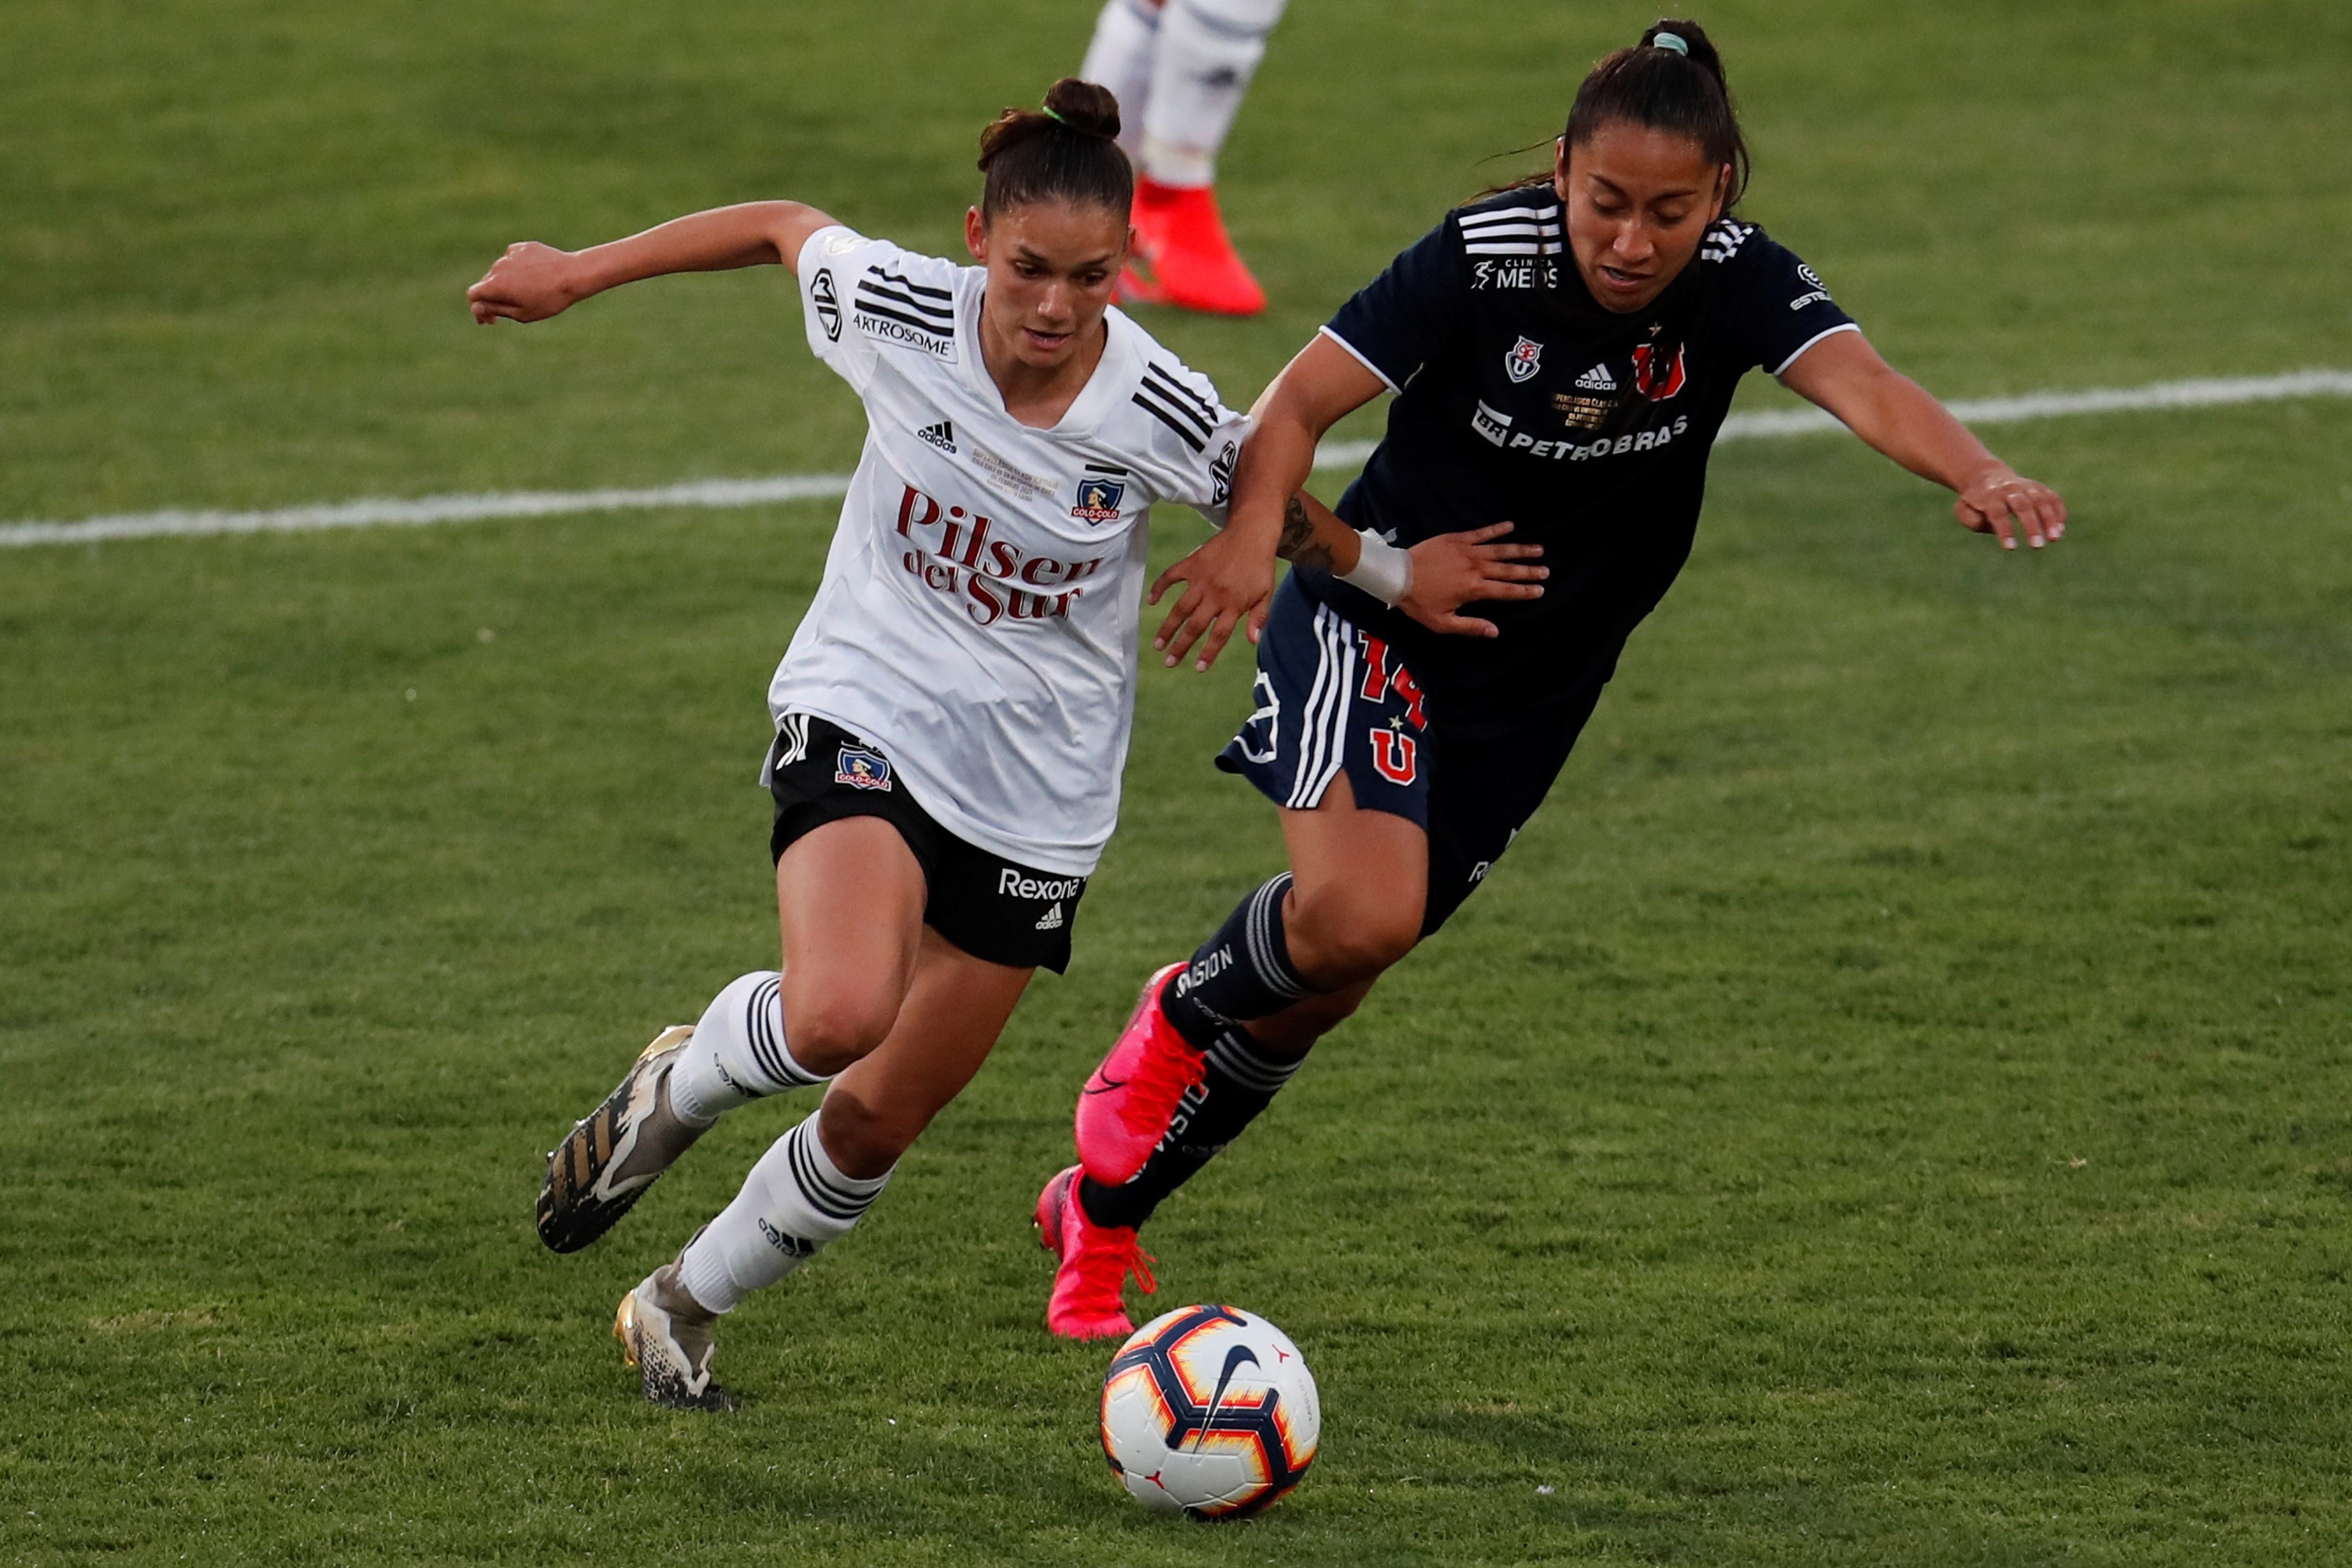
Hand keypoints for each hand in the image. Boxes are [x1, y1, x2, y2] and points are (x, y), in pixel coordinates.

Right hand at [467, 242, 588, 323]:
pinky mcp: (523, 248)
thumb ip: (495, 309)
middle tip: (504, 312)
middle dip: (491, 298)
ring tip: (525, 294)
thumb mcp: (521, 313)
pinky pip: (513, 260)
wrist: (573, 275)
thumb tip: (476, 306)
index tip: (490, 319)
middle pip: (486, 283)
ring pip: (501, 271)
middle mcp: (498, 267)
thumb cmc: (549, 299)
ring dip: (506, 283)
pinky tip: (531, 277)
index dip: (478, 309)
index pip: (473, 295)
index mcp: (495, 285)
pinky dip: (517, 269)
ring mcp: (510, 255)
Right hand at [1149, 523, 1278, 671]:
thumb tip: (1253, 641)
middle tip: (1169, 662)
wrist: (1251, 533)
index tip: (1198, 668)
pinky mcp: (1191, 564)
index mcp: (1234, 604)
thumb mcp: (1266, 593)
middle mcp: (1215, 594)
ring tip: (1157, 644)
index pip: (1219, 635)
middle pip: (1195, 626)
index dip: (1208, 653)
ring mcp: (1201, 579)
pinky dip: (1159, 587)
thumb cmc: (1260, 566)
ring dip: (1167, 627)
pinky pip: (1171, 576)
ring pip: (1180, 608)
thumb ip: (1259, 617)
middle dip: (1180, 646)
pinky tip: (1150, 600)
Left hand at [1397, 522, 1546, 637]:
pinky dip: (1497, 529)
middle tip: (1546, 570)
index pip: (1506, 591)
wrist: (1397, 576)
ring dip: (1520, 549)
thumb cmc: (1418, 602)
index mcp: (1473, 590)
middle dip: (1529, 570)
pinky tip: (1510, 525)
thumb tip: (1495, 631)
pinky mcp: (1457, 539)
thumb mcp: (1443, 623)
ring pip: (1500, 550)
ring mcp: (1467, 551)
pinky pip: (1481, 533)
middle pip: (1508, 570)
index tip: (1540, 590)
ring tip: (1538, 548)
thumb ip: (1470, 626)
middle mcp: (1475, 569)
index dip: (1524, 591)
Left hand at [1955, 468, 2066, 549]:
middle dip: (2031, 526)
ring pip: (2041, 500)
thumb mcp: (1963, 509)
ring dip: (2049, 519)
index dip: (2005, 530)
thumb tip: (1987, 523)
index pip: (1998, 513)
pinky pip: (2052, 497)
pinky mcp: (2039, 487)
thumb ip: (1970, 518)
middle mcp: (2010, 489)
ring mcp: (2026, 487)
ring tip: (2054, 538)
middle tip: (2037, 546)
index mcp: (1990, 497)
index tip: (2010, 548)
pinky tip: (2060, 529)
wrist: (1987, 477)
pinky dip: (2058, 511)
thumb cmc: (1975, 501)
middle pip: (2023, 505)